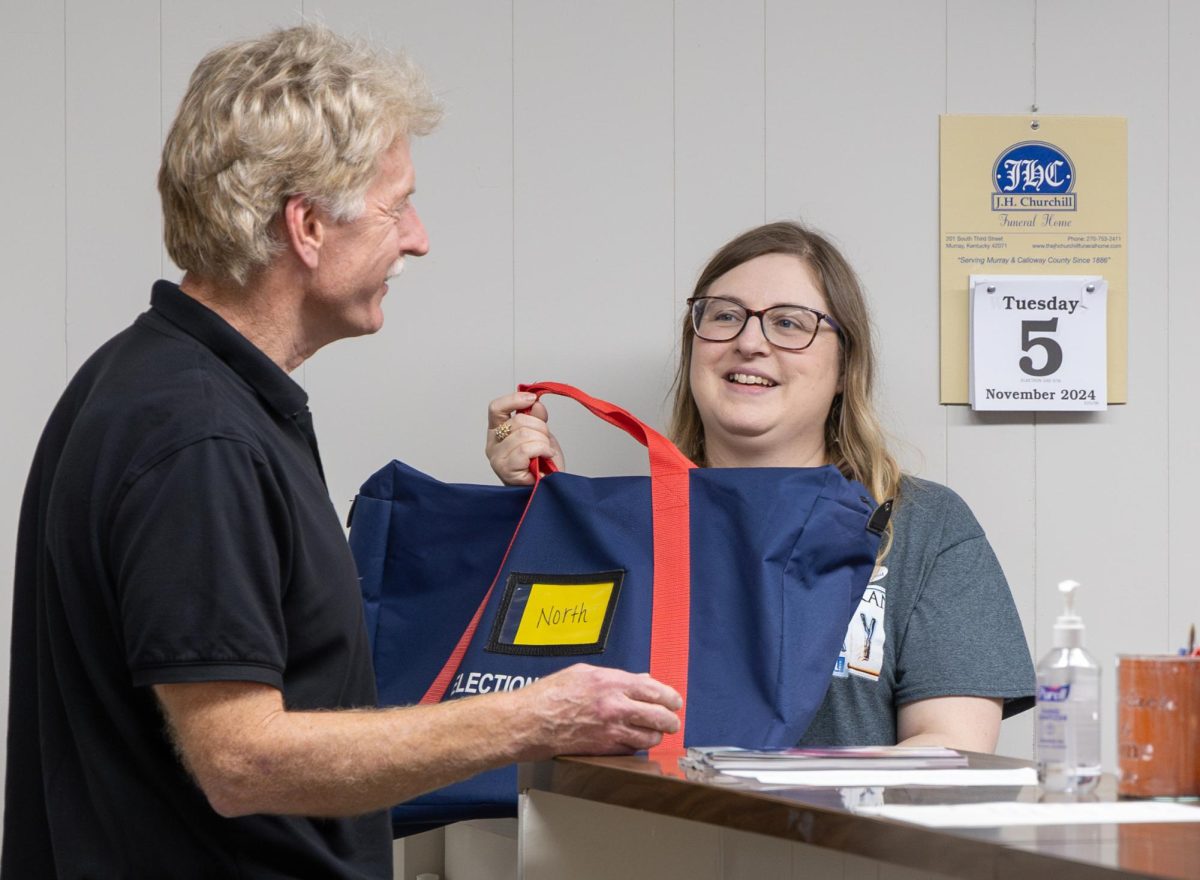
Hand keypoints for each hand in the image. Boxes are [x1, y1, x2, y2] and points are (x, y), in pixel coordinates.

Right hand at [486, 391, 564, 485]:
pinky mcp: (505, 470)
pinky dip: (542, 450)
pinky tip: (545, 457)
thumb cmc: (543, 465)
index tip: (531, 399)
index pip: (496, 408)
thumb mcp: (542, 434)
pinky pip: (526, 449)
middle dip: (540, 428)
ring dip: (543, 442)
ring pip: (524, 435)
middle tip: (545, 442)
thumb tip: (535, 404)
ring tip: (545, 453)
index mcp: (497, 431)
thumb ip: (536, 417)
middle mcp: (493, 444)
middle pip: (518, 421)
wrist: (550, 487)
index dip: (514, 400)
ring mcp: (497, 458)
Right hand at [515, 664, 681, 758]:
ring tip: (654, 731)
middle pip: (660, 717)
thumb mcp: (584, 673)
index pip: (655, 691)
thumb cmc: (551, 695)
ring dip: (656, 735)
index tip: (674, 701)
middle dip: (671, 720)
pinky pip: (632, 749)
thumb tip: (640, 681)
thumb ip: (616, 677)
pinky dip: (637, 745)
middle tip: (672, 720)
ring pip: (650, 738)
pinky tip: (632, 739)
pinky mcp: (604, 750)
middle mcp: (614, 707)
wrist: (531, 721)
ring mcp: (611, 731)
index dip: (670, 697)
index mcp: (611, 683)